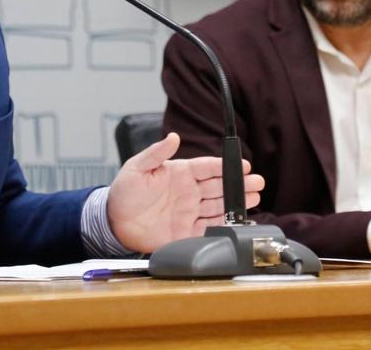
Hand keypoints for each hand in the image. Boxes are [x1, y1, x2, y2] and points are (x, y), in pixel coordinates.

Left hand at [106, 132, 264, 252]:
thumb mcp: (137, 168)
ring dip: (237, 203)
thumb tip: (173, 137)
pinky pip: (209, 229)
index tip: (242, 165)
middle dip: (239, 184)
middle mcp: (188, 193)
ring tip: (256, 198)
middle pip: (219, 187)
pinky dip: (225, 226)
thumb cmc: (124, 192)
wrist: (113, 222)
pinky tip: (238, 222)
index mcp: (179, 174)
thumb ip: (156, 153)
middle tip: (258, 182)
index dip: (225, 166)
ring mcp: (189, 213)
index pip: (208, 167)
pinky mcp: (186, 233)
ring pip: (219, 207)